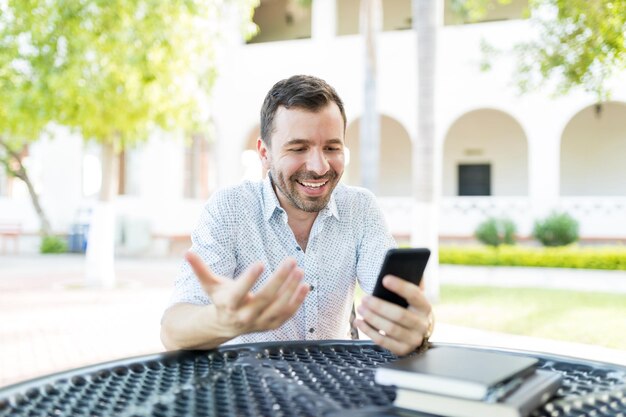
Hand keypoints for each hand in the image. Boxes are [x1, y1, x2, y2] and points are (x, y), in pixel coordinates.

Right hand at [185, 252, 309, 338]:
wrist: (224, 326)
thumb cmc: (219, 298)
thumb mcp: (209, 284)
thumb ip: (200, 268)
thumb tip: (186, 252)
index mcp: (229, 304)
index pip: (239, 292)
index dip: (249, 279)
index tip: (260, 263)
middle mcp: (244, 316)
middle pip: (265, 298)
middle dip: (279, 279)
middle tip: (291, 260)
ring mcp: (259, 323)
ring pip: (279, 308)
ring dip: (291, 290)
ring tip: (300, 271)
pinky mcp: (271, 325)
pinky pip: (287, 315)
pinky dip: (297, 302)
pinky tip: (304, 286)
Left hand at [354, 275, 433, 355]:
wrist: (417, 331)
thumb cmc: (408, 308)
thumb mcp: (411, 297)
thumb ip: (405, 285)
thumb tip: (390, 273)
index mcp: (424, 307)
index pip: (414, 295)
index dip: (400, 286)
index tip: (385, 279)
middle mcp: (422, 324)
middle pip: (400, 315)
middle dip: (379, 306)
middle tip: (365, 299)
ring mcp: (413, 339)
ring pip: (390, 329)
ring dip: (372, 318)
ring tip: (361, 309)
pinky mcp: (402, 350)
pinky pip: (383, 341)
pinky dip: (369, 331)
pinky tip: (359, 322)